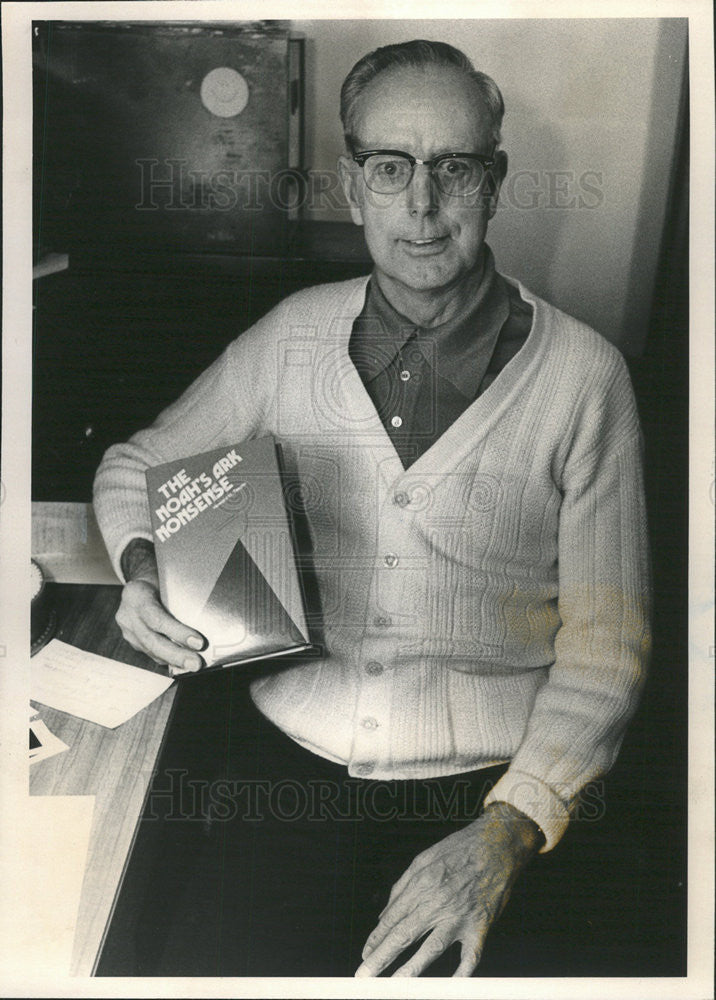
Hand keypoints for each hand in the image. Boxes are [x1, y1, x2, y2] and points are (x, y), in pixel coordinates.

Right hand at [116, 538, 205, 673]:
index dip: (178, 632)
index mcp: (135, 595)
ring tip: (193, 666)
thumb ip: (179, 597)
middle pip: (152, 640)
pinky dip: (168, 659)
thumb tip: (208, 618)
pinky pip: (150, 653)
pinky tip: (182, 664)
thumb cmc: (160, 579)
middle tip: (196, 663)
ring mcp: (127, 630)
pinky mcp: (132, 640)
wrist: (140, 583)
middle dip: (176, 654)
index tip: (199, 642)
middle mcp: (127, 614)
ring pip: (151, 650)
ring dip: (174, 660)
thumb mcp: (168, 581)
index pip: (156, 617)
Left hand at [355, 801, 543, 977]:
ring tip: (394, 985)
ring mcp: (460, 915)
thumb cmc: (459, 849)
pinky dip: (460, 974)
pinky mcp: (480, 925)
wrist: (497, 843)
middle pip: (404, 935)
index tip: (365, 954)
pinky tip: (449, 988)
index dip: (376, 938)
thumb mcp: (423, 859)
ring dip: (411, 969)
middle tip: (364, 975)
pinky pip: (470, 955)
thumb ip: (401, 887)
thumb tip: (383, 915)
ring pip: (432, 948)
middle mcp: (437, 901)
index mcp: (421, 884)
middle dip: (381, 957)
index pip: (392, 918)